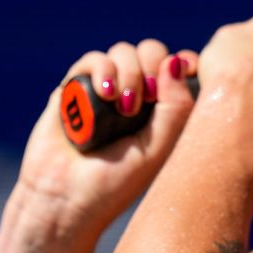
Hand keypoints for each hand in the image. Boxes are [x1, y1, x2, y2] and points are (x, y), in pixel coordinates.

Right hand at [15, 39, 198, 244]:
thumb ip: (176, 107)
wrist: (63, 199)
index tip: (189, 67)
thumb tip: (176, 60)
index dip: (184, 61)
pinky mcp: (73, 89)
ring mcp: (104, 92)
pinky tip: (104, 93)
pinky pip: (92, 59)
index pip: (178, 70)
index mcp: (161, 113)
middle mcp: (134, 98)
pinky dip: (101, 68)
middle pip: (152, 53)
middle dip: (153, 65)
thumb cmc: (115, 184)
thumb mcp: (158, 149)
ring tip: (123, 106)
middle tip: (146, 98)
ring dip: (129, 71)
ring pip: (124, 52)